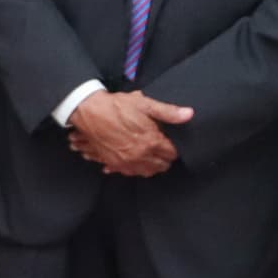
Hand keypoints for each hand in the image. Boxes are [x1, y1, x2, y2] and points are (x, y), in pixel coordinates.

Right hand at [66, 90, 192, 176]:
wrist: (89, 112)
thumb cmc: (116, 106)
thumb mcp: (145, 104)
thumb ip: (168, 112)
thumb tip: (189, 114)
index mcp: (151, 142)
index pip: (172, 153)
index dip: (174, 147)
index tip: (171, 142)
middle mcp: (140, 156)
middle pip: (162, 166)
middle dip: (165, 158)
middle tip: (164, 149)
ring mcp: (125, 162)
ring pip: (147, 172)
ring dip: (152, 166)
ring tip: (152, 157)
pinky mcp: (113, 163)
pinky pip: (129, 173)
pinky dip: (135, 169)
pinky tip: (135, 162)